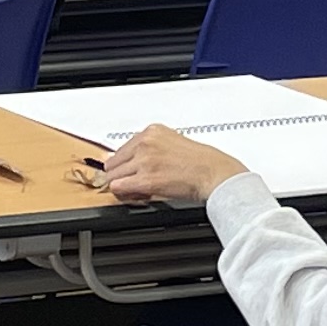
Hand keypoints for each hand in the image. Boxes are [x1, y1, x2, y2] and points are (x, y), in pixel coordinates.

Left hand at [90, 124, 250, 203]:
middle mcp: (146, 143)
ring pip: (114, 175)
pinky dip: (123, 192)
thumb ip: (152, 148)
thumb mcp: (173, 143)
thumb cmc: (201, 162)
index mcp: (152, 131)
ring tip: (133, 189)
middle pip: (114, 161)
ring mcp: (144, 160)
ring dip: (121, 184)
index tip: (126, 169)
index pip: (123, 147)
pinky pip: (119, 187)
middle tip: (128, 182)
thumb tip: (134, 160)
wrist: (213, 173)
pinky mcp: (145, 179)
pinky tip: (133, 194)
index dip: (124, 162)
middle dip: (119, 173)